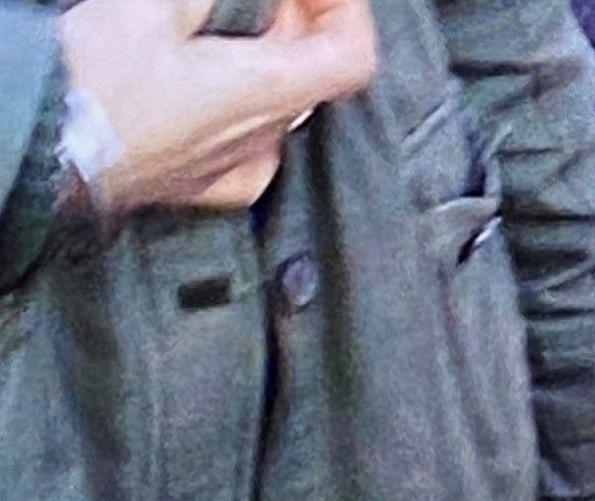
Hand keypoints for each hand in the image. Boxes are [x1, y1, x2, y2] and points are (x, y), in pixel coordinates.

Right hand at [58, 0, 377, 213]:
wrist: (39, 146)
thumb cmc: (92, 82)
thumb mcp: (154, 7)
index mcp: (267, 90)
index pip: (352, 58)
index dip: (345, 11)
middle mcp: (263, 136)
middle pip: (312, 74)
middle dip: (299, 22)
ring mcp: (235, 167)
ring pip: (280, 108)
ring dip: (269, 60)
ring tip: (229, 27)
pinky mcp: (203, 186)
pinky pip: (250, 150)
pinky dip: (247, 111)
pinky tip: (220, 92)